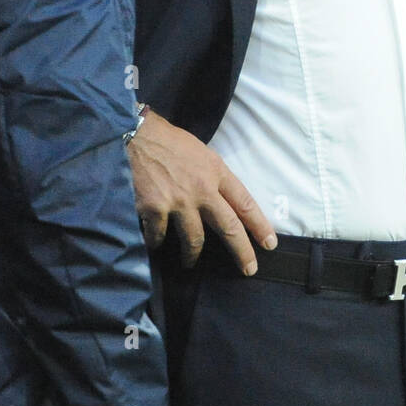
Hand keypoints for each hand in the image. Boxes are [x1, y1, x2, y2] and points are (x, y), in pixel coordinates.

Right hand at [127, 109, 276, 272]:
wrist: (136, 135)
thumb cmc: (169, 141)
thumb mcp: (201, 152)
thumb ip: (213, 176)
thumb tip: (220, 198)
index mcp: (216, 172)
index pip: (245, 203)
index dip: (260, 225)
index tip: (269, 243)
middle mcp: (202, 189)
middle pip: (229, 227)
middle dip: (242, 252)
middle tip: (249, 269)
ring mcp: (179, 201)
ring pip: (194, 240)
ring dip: (192, 255)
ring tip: (189, 262)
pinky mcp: (156, 209)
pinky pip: (160, 236)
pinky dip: (157, 242)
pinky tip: (155, 243)